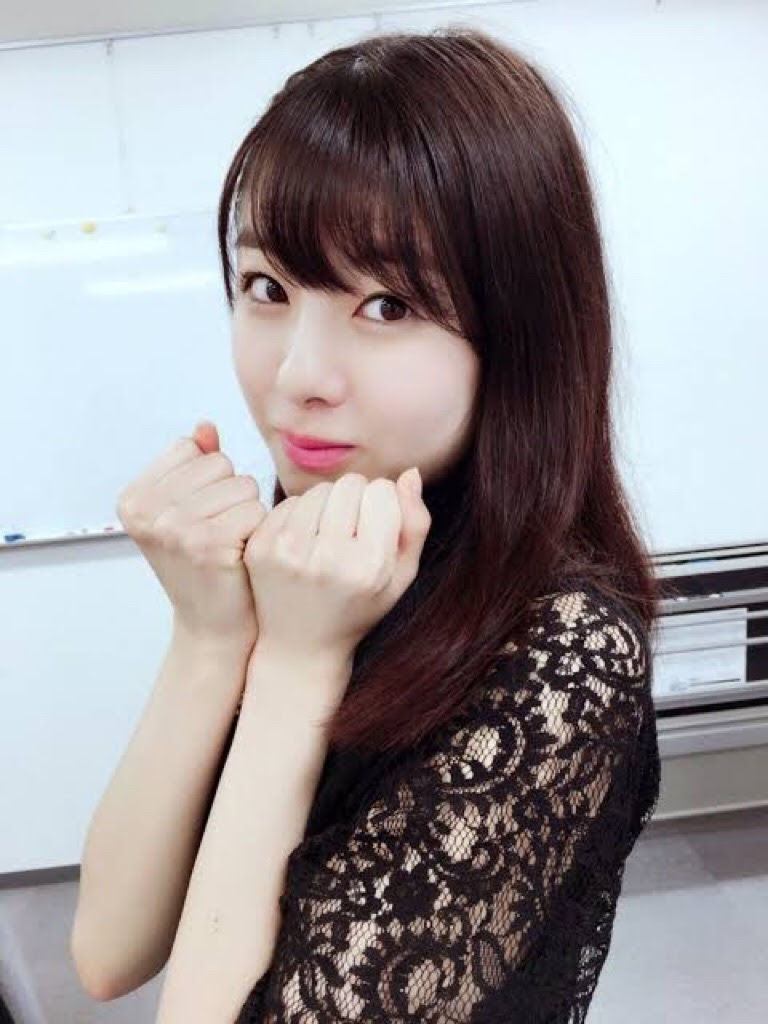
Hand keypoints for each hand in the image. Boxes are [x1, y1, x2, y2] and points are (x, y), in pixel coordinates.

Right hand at [117, 420, 268, 650]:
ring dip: (247, 512)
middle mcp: (146, 512)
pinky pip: (255, 508)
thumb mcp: (188, 510)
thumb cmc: (204, 565)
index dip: (209, 480)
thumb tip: (205, 427)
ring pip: (242, 484)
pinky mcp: (208, 544)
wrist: (212, 626)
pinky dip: (258, 529)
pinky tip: (242, 555)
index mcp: (133, 499)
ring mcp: (174, 528)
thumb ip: (194, 465)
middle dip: (230, 495)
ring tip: (230, 545)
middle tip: (217, 535)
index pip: (192, 449)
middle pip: (219, 463)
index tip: (198, 518)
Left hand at [242, 469, 430, 662]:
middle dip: (356, 499)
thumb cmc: (358, 607)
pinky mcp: (261, 548)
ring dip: (328, 504)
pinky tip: (304, 543)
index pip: (381, 491)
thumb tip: (410, 473)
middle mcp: (327, 558)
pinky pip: (290, 502)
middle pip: (350, 484)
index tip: (377, 526)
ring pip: (319, 490)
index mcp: (368, 566)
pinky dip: (301, 515)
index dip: (383, 503)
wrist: (300, 646)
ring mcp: (289, 553)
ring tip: (329, 536)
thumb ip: (415, 525)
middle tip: (352, 530)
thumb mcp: (401, 577)